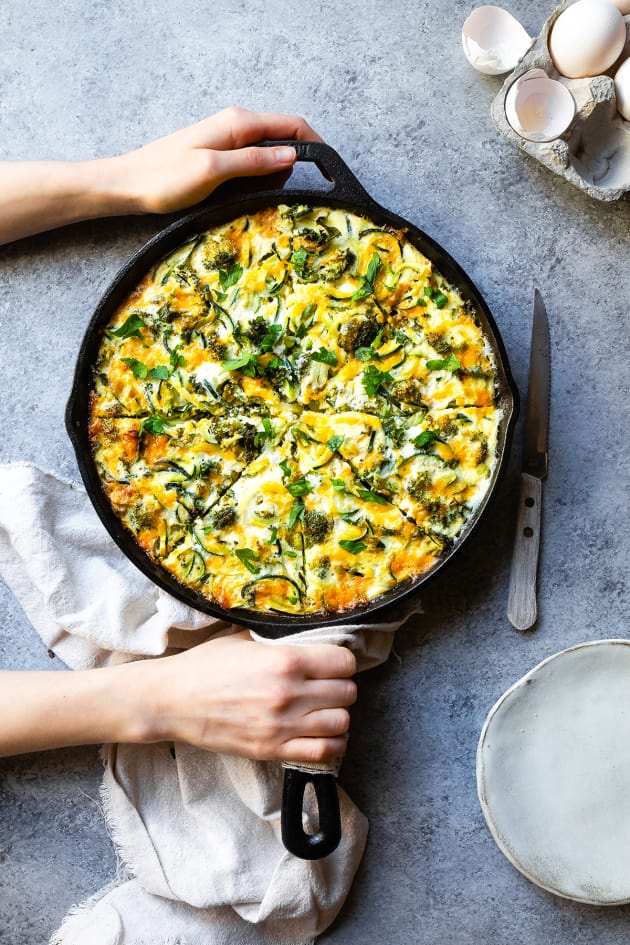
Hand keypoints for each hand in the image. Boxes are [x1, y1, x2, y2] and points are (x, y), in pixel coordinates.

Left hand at [111, 107, 322, 213]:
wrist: (128, 185)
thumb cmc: (165, 178)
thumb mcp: (214, 170)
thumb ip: (254, 161)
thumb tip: (292, 155)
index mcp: (238, 123)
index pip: (292, 125)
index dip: (315, 145)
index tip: (329, 172)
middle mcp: (236, 126)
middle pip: (282, 140)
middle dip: (291, 168)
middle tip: (279, 196)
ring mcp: (227, 141)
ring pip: (268, 156)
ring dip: (272, 178)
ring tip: (255, 199)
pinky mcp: (220, 157)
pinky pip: (252, 166)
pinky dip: (256, 181)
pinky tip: (242, 197)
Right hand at [137, 630, 356, 763]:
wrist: (172, 701)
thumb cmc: (205, 665)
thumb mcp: (244, 638)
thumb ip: (280, 640)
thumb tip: (307, 637)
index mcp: (285, 660)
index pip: (343, 662)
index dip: (341, 662)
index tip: (332, 664)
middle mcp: (289, 693)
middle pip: (347, 692)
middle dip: (341, 687)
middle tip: (327, 687)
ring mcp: (282, 725)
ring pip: (341, 722)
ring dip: (338, 715)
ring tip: (325, 710)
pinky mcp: (272, 750)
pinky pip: (324, 752)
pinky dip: (332, 744)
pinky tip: (322, 734)